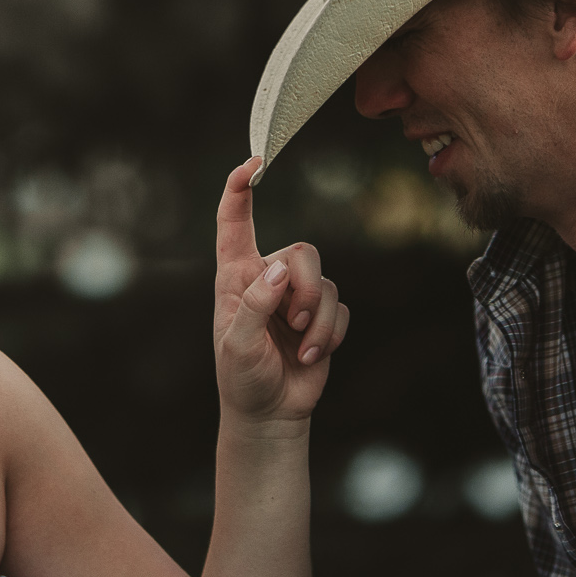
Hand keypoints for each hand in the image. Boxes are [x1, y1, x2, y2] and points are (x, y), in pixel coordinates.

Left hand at [213, 157, 348, 424]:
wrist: (270, 413)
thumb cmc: (242, 378)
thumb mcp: (237, 345)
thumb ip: (254, 305)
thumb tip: (278, 270)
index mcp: (235, 277)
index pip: (234, 224)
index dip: (239, 190)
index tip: (252, 163)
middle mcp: (267, 278)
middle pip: (301, 252)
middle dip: (306, 289)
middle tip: (294, 324)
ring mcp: (296, 296)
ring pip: (325, 281)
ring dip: (318, 318)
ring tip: (302, 347)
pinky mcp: (322, 315)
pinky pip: (341, 308)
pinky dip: (330, 333)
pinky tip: (312, 355)